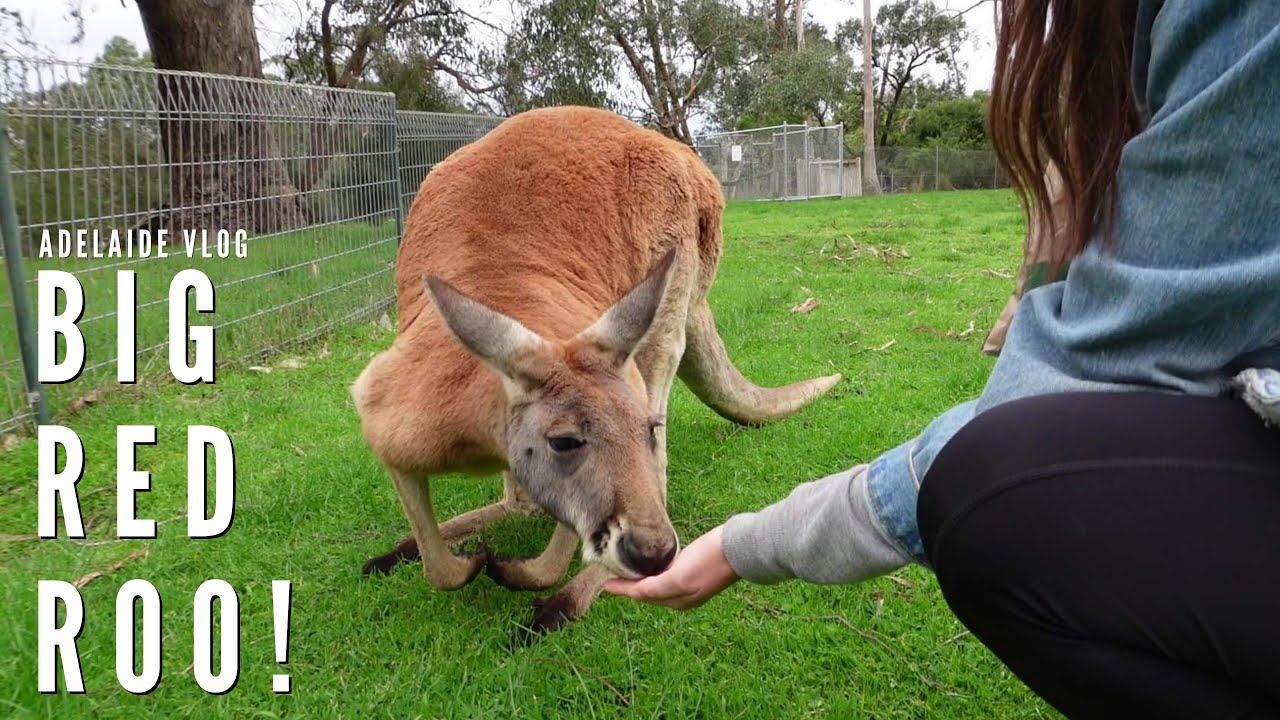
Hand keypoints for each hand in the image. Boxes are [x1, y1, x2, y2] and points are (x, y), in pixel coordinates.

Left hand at [603, 525, 738, 609]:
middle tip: (611, 574)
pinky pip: (668, 574)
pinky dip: (655, 572)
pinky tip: (651, 563)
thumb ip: (655, 588)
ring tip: (625, 569)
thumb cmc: (709, 560)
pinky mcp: (697, 570)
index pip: (641, 594)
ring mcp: (691, 584)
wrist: (740, 547)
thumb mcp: (679, 578)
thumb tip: (634, 595)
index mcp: (678, 601)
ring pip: (657, 584)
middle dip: (629, 585)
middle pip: (648, 592)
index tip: (605, 583)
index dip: (622, 589)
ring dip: (641, 579)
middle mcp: (683, 596)